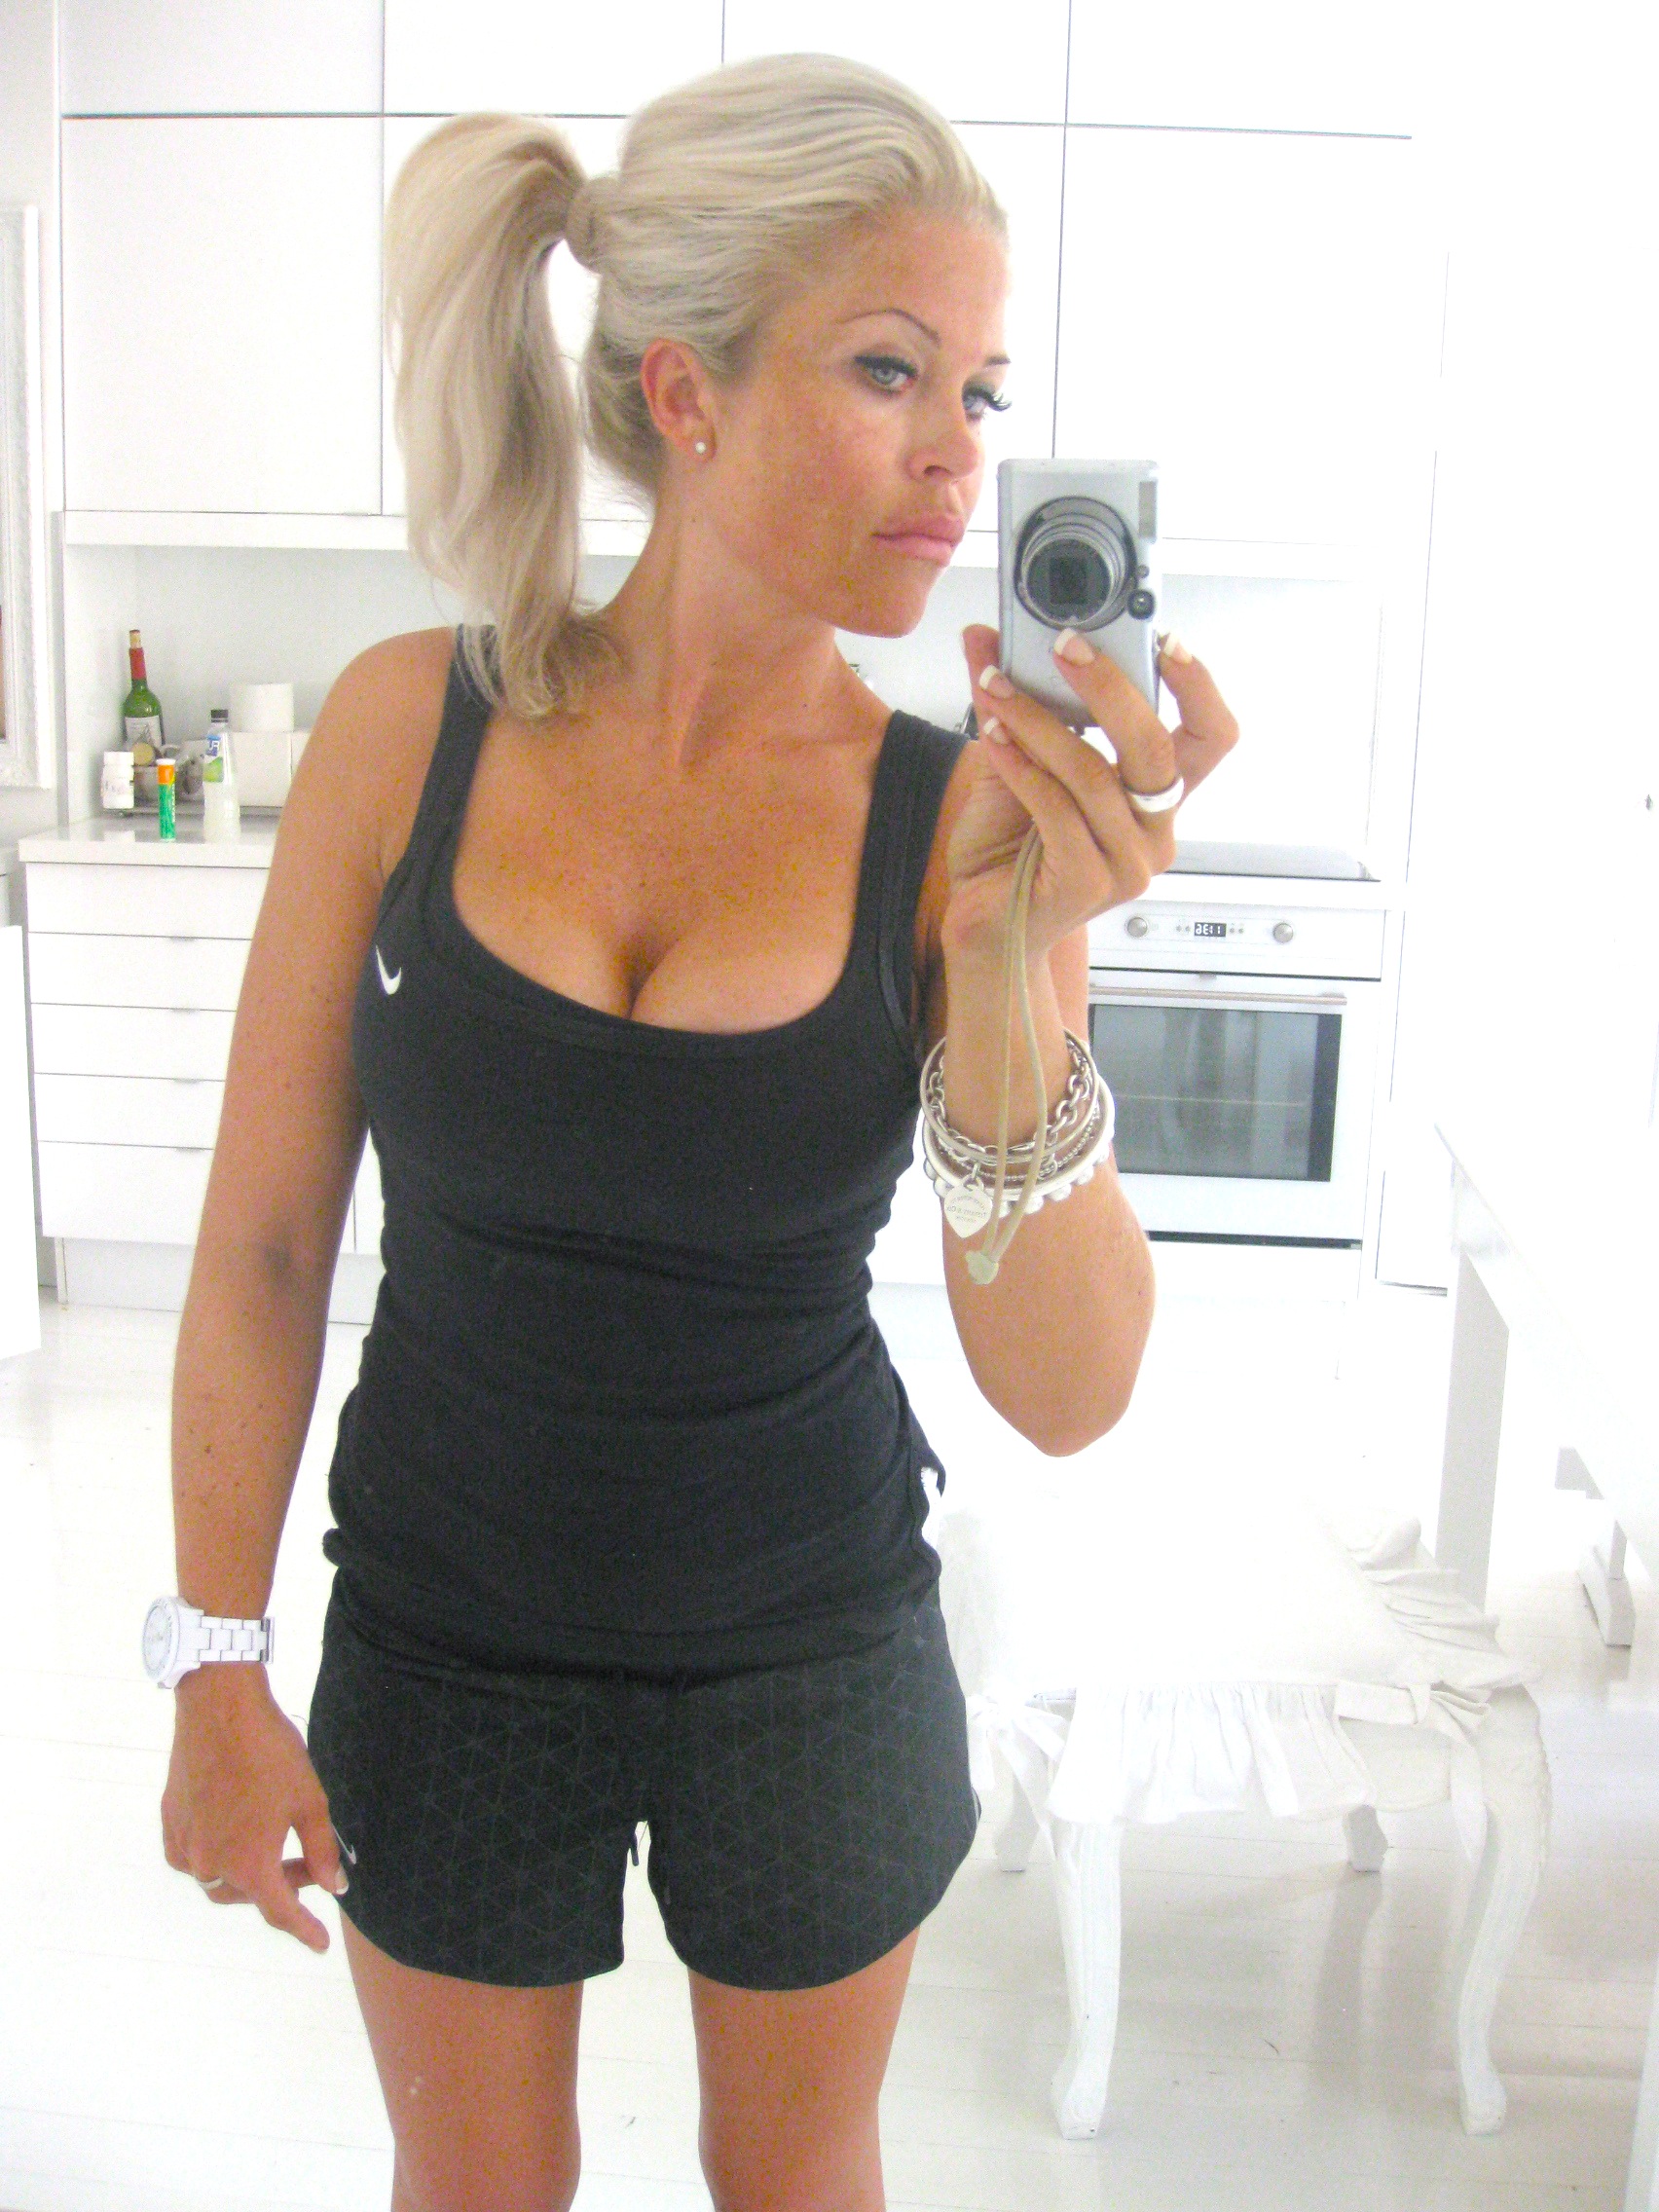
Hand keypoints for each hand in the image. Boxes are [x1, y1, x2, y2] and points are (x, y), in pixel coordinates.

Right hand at [161, 1668, 348, 1953]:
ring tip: (276, 1848)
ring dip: (248, 1872)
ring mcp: (185, 1844)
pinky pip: (194, 1855)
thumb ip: (322, 1851)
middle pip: (249, 1893)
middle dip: (281, 1886)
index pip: (280, 1912)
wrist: (220, 1709)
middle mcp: (210, 1864)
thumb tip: (333, 1886)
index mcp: (248, 1864)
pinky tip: (236, 1832)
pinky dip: (218, 1854)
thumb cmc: (271, 1753)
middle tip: (307, 1867)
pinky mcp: (170, 1821)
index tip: (320, 1943)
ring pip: (218, 1878)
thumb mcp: (309, 1802)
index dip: (304, 1929)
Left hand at [941, 624, 1240, 965]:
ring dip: (1040, 722)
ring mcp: (1127, 862)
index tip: (1165, 639)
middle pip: (1157, 747)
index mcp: (1153, 797)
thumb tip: (988, 637)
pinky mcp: (1090, 883)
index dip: (1198, 687)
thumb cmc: (1008, 849)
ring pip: (1096, 774)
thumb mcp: (1015, 760)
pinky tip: (994, 742)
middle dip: (1109, 686)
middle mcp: (1153, 831)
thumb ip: (1013, 703)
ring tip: (996, 691)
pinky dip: (1022, 767)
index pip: (1210, 737)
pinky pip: (1059, 811)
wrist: (984, 923)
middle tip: (1065, 646)